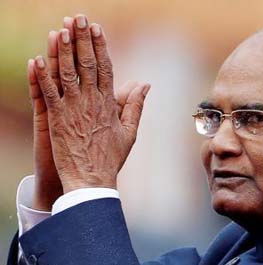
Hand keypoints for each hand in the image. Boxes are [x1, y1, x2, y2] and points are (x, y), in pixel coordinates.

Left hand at [30, 14, 149, 192]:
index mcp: (109, 103)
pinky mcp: (57, 118)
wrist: (92, 179)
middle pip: (87, 64)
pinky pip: (49, 93)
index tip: (96, 29)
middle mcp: (92, 101)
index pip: (105, 68)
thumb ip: (136, 105)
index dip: (100, 47)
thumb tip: (145, 84)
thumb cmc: (111, 157)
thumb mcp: (129, 131)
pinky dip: (42, 75)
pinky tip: (38, 58)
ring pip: (68, 74)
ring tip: (62, 30)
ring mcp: (73, 109)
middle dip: (82, 39)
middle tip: (78, 18)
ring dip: (64, 50)